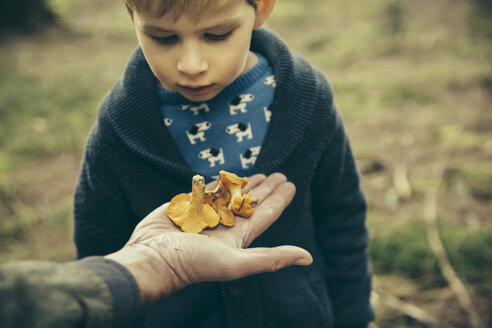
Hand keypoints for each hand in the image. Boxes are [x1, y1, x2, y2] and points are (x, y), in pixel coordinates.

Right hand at [106, 173, 311, 307]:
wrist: (152, 258)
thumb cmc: (193, 263)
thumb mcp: (236, 262)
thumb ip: (271, 258)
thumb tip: (307, 257)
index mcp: (239, 237)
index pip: (265, 213)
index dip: (280, 199)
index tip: (291, 184)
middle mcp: (224, 225)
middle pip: (251, 202)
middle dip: (266, 188)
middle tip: (278, 174)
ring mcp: (205, 215)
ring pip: (230, 194)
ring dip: (244, 184)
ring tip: (257, 173)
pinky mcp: (187, 206)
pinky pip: (207, 191)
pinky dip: (217, 183)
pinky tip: (225, 178)